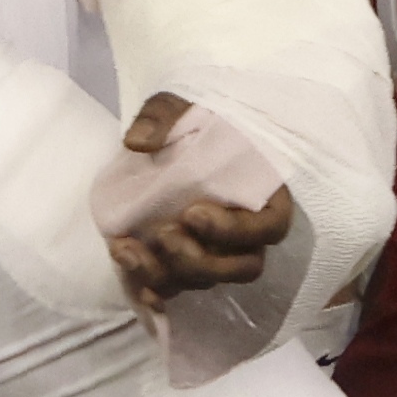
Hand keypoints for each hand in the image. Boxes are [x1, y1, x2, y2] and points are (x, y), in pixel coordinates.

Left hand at [93, 86, 300, 300]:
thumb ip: (163, 116)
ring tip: (126, 250)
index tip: (193, 213)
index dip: (237, 230)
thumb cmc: (188, 122)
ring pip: (206, 282)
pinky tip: (130, 278)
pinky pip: (179, 289)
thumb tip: (137, 143)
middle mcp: (247, 232)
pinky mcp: (186, 262)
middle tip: (165, 234)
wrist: (170, 141)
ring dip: (167, 275)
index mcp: (263, 193)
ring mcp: (217, 252)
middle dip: (200, 261)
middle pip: (243, 267)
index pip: (271, 227)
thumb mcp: (177, 106)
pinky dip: (154, 290)